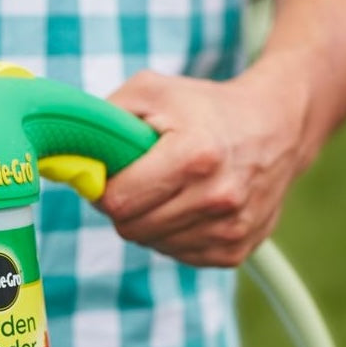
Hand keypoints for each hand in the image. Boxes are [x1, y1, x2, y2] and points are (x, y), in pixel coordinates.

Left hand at [99, 67, 313, 266]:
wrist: (278, 125)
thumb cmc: (202, 107)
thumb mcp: (151, 91)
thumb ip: (102, 121)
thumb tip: (67, 159)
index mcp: (195, 156)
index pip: (118, 203)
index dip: (105, 190)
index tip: (115, 173)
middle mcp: (218, 198)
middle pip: (131, 228)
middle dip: (126, 206)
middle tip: (141, 179)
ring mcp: (230, 229)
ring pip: (153, 244)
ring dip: (150, 221)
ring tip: (171, 188)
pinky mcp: (236, 251)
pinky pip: (179, 254)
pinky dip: (174, 234)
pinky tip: (190, 205)